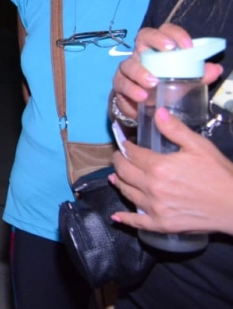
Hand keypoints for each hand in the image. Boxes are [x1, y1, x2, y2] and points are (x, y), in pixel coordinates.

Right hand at [110, 23, 222, 121]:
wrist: (148, 108)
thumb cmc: (166, 88)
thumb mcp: (185, 82)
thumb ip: (200, 76)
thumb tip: (215, 69)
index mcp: (159, 49)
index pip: (165, 30)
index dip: (175, 34)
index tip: (187, 46)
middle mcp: (142, 53)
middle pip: (143, 36)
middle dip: (156, 40)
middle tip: (168, 50)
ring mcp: (129, 68)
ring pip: (129, 63)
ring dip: (140, 72)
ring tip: (153, 83)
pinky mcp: (120, 84)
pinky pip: (122, 83)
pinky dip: (132, 89)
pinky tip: (142, 96)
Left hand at [110, 107, 232, 236]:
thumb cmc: (219, 174)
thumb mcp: (199, 146)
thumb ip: (174, 129)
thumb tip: (157, 112)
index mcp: (159, 166)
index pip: (131, 154)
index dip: (125, 147)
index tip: (125, 144)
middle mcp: (152, 187)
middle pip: (124, 172)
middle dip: (118, 162)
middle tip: (118, 157)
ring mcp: (155, 207)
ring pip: (127, 193)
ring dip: (119, 183)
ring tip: (115, 177)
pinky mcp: (162, 224)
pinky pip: (137, 222)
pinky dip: (124, 219)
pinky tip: (116, 217)